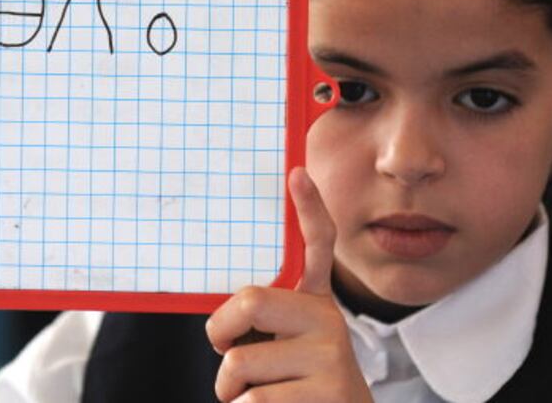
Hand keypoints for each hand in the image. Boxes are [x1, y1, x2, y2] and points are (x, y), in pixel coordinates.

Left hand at [206, 167, 372, 402]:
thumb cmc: (296, 388)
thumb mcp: (285, 348)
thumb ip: (263, 322)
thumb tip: (219, 321)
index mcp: (315, 304)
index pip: (317, 245)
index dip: (309, 209)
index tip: (297, 173)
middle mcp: (330, 321)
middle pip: (250, 300)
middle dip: (220, 332)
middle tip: (224, 351)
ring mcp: (332, 356)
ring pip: (240, 363)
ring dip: (229, 390)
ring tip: (257, 396)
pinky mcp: (330, 391)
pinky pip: (252, 401)